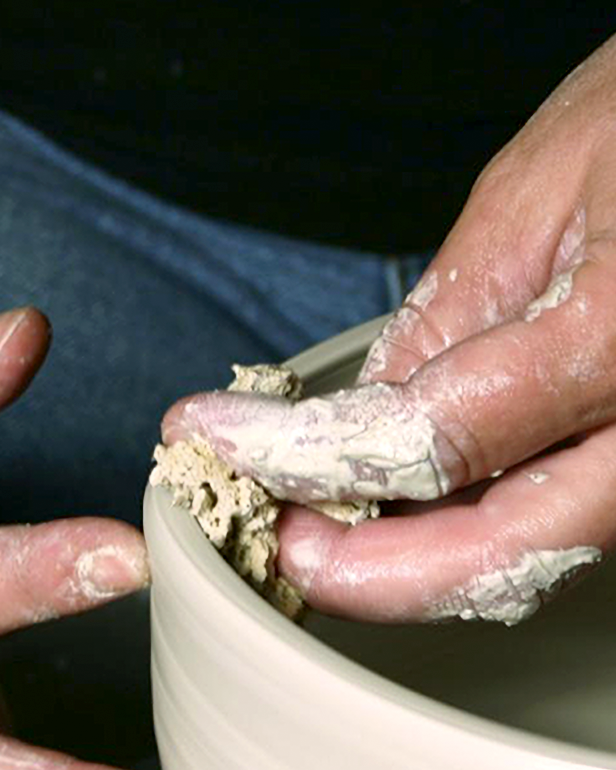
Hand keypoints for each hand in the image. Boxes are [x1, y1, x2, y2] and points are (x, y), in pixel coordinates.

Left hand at [162, 35, 615, 625]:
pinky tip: (392, 512)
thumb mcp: (532, 200)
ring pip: (520, 561)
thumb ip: (445, 322)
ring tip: (314, 530)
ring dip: (405, 566)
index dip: (311, 457)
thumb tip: (357, 413)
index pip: (436, 438)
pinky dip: (457, 534)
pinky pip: (544, 527)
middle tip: (279, 540)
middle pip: (496, 556)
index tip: (224, 440)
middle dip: (365, 569)